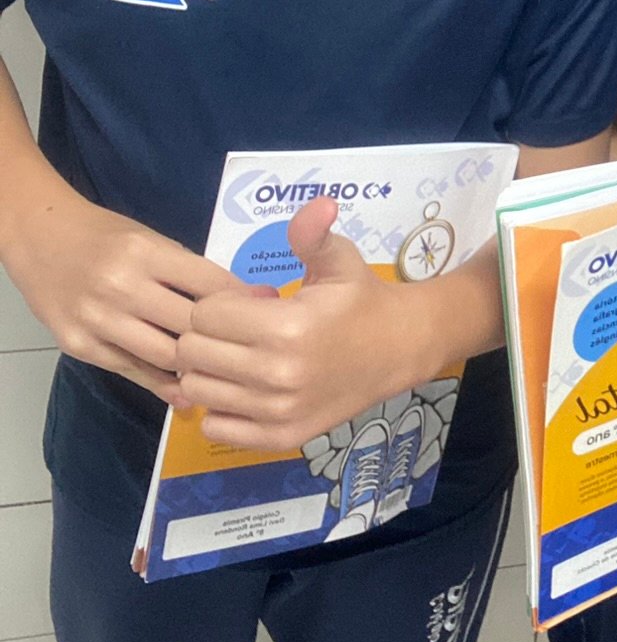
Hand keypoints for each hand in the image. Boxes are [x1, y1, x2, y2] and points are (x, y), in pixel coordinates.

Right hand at [4, 188, 242, 402]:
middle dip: (226, 339)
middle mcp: (121, 288)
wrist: (40, 240)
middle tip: (253, 350)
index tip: (268, 312)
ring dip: (197, 367)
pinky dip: (163, 382)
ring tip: (224, 372)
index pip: (209, 284)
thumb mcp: (149, 239)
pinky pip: (132, 371)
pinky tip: (187, 387)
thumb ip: (187, 271)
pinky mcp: (80, 346)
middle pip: (190, 326)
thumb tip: (243, 300)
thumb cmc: (104, 236)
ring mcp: (98, 321)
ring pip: (164, 357)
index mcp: (144, 253)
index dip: (243, 301)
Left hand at [174, 197, 427, 448]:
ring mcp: (277, 411)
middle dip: (207, 334)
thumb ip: (312, 233)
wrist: (399, 348)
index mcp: (286, 327)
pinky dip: (221, 408)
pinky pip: (215, 427)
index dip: (221, 302)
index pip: (205, 314)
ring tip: (243, 358)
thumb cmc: (360, 300)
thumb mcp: (338, 259)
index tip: (251, 302)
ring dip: (211, 370)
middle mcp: (277, 374)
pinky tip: (246, 389)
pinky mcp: (280, 437)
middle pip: (191, 353)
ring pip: (197, 389)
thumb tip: (319, 205)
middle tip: (242, 330)